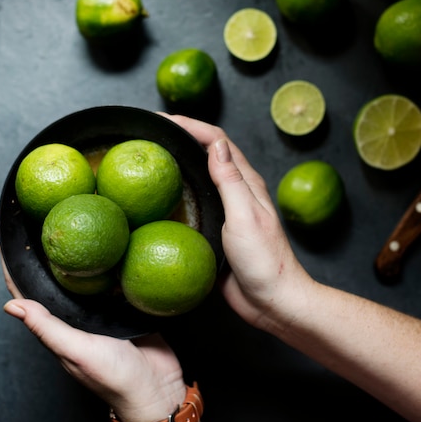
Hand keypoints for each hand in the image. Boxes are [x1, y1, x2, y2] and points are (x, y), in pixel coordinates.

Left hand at [0, 220, 185, 421]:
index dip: (11, 260)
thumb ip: (48, 329)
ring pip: (85, 269)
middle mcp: (76, 311)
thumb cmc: (113, 377)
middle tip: (42, 209)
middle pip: (55, 271)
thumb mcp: (76, 351)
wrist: (156, 389)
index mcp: (57, 323)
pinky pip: (116, 273)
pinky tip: (115, 235)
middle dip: (45, 242)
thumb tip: (11, 305)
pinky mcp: (127, 301)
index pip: (25, 287)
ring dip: (79, 245)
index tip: (2, 229)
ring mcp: (102, 306)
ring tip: (74, 212)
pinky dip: (112, 255)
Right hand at [159, 114, 311, 332]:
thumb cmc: (265, 260)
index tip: (162, 120)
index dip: (191, 125)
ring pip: (198, 175)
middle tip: (149, 133)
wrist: (272, 301)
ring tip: (148, 157)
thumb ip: (230, 180)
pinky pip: (193, 202)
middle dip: (180, 136)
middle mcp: (235, 191)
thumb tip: (216, 144)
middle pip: (206, 152)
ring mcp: (224, 209)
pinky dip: (175, 191)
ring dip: (177, 160)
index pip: (217, 141)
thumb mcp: (245, 216)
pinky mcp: (214, 229)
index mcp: (246, 182)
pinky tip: (157, 197)